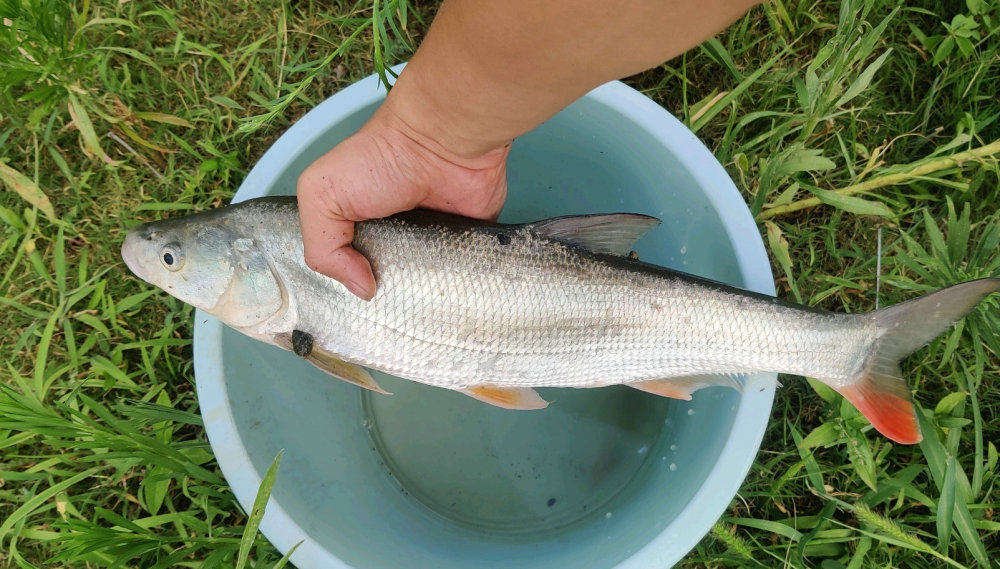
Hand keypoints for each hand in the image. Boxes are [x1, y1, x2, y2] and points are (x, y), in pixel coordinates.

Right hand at [296, 103, 509, 299]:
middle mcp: (396, 237)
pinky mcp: (468, 243)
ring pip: (428, 287)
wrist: (440, 142)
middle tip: (393, 313)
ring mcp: (434, 242)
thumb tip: (363, 289)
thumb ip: (323, 247)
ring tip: (425, 309)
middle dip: (390, 300)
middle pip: (389, 285)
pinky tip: (457, 299)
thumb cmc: (378, 160)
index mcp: (359, 225)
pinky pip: (464, 278)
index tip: (355, 305)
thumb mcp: (322, 194)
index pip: (349, 269)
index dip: (349, 287)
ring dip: (426, 297)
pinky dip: (463, 288)